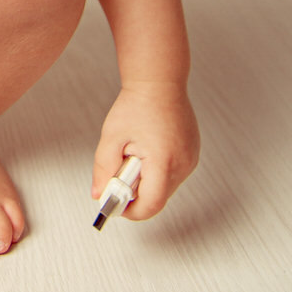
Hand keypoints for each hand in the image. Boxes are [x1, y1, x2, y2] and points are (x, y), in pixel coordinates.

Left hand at [92, 83, 199, 220]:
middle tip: (120, 169)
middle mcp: (183, 163)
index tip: (115, 205)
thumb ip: (103, 169)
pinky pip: (173, 174)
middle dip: (136, 191)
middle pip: (158, 197)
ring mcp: (191, 159)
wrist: (159, 80)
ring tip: (136, 152)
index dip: (130, 210)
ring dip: (147, 180)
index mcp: (163, 161)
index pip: (150, 205)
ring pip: (166, 187)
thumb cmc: (137, 103)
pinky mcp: (192, 154)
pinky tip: (148, 149)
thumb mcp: (112, 137)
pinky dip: (158, 170)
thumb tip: (99, 194)